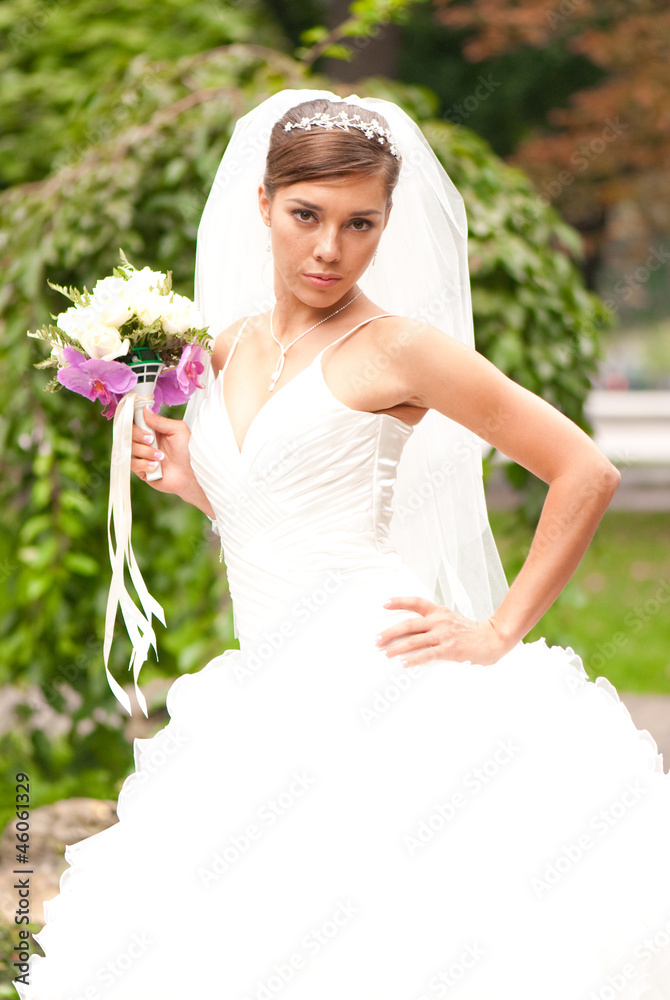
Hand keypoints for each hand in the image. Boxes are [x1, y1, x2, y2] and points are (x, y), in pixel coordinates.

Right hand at [131, 406, 193, 495]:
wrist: (192, 474)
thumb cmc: (188, 452)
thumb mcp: (178, 430)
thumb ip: (160, 420)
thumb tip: (145, 409)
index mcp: (153, 429)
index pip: (135, 421)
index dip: (133, 419)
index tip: (138, 420)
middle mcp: (145, 441)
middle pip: (129, 433)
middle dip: (139, 435)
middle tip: (152, 440)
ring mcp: (142, 455)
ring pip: (130, 448)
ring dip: (146, 452)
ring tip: (161, 457)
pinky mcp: (141, 470)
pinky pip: (132, 464)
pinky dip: (145, 464)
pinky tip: (156, 466)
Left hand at [374, 596, 510, 666]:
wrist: (491, 639)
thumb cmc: (468, 632)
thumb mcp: (450, 619)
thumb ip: (433, 621)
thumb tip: (412, 630)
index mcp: (438, 611)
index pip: (416, 602)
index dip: (399, 601)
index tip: (383, 603)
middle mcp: (439, 620)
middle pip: (408, 624)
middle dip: (389, 632)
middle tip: (375, 640)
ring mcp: (443, 635)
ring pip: (414, 640)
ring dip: (396, 648)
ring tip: (384, 653)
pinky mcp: (449, 649)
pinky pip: (427, 654)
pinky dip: (413, 659)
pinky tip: (403, 663)